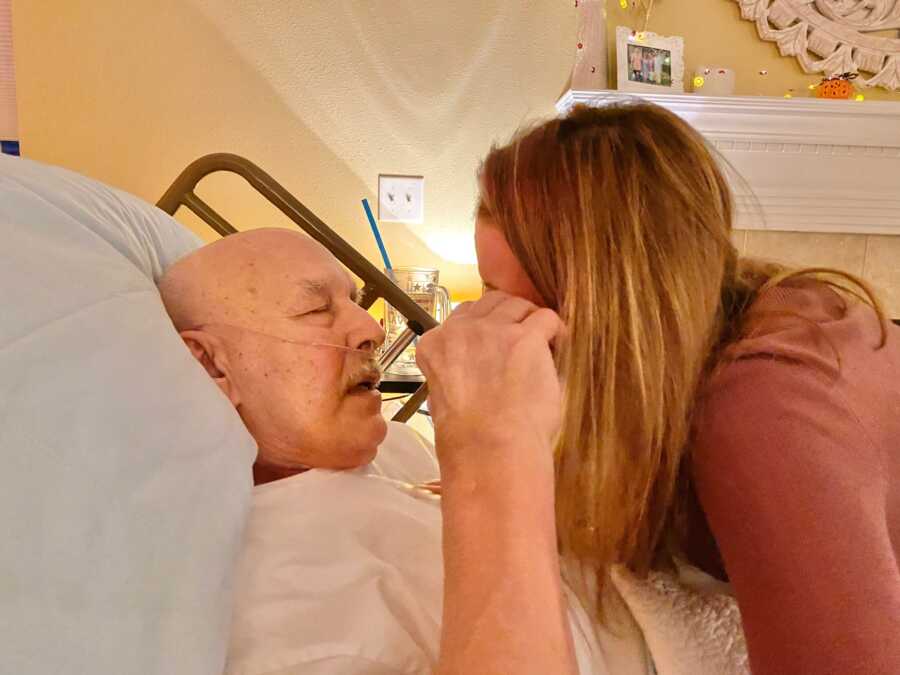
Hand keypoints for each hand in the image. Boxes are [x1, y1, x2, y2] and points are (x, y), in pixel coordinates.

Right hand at [415, 291, 564, 477]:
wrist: (491, 449)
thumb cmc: (469, 436)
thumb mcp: (443, 395)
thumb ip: (456, 367)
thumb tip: (477, 363)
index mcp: (435, 344)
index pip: (462, 314)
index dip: (484, 326)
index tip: (496, 342)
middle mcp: (462, 330)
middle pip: (491, 302)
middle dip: (508, 316)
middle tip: (522, 340)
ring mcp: (494, 331)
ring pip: (519, 305)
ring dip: (531, 321)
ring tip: (542, 346)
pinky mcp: (526, 337)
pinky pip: (546, 318)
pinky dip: (556, 331)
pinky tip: (558, 347)